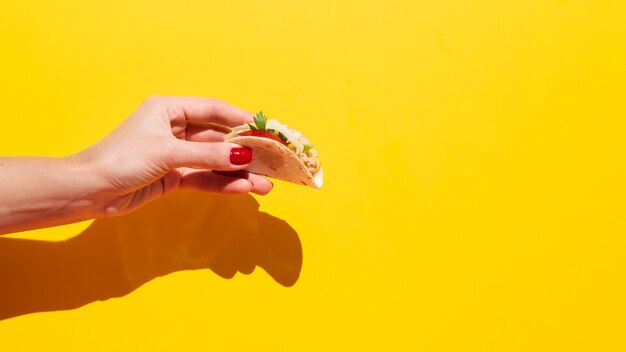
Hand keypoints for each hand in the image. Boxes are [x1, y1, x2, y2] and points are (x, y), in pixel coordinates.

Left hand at [72, 96, 272, 216]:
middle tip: (271, 162)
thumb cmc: (122, 159)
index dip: (241, 118)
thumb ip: (208, 156)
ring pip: (214, 162)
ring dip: (238, 173)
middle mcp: (175, 129)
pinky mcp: (174, 177)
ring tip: (264, 185)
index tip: (266, 129)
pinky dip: (222, 184)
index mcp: (169, 110)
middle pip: (218, 139)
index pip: (213, 110)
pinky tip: (243, 189)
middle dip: (244, 152)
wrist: (89, 191)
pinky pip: (204, 178)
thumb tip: (244, 157)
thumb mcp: (168, 153)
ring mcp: (176, 155)